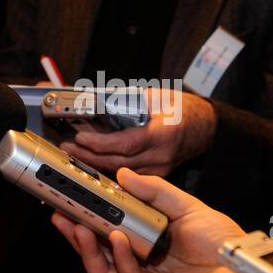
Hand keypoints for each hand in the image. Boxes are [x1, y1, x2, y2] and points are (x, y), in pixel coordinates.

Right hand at [50, 167, 272, 272]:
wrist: (251, 270)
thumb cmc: (224, 244)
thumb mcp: (186, 207)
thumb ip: (155, 192)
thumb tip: (122, 175)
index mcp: (146, 249)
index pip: (106, 236)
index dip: (86, 221)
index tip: (70, 202)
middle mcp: (142, 270)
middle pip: (98, 257)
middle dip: (76, 237)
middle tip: (60, 215)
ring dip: (89, 249)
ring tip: (79, 226)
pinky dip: (120, 260)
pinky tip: (116, 239)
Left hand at [62, 89, 216, 176]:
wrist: (204, 126)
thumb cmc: (180, 109)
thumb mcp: (155, 97)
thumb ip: (127, 101)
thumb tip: (95, 102)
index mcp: (163, 133)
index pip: (125, 143)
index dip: (100, 143)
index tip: (80, 137)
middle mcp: (161, 155)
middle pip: (117, 162)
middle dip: (88, 156)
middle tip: (68, 147)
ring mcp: (159, 169)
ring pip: (120, 171)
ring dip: (95, 163)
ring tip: (74, 152)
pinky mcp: (156, 176)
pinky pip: (128, 175)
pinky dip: (108, 167)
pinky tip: (93, 161)